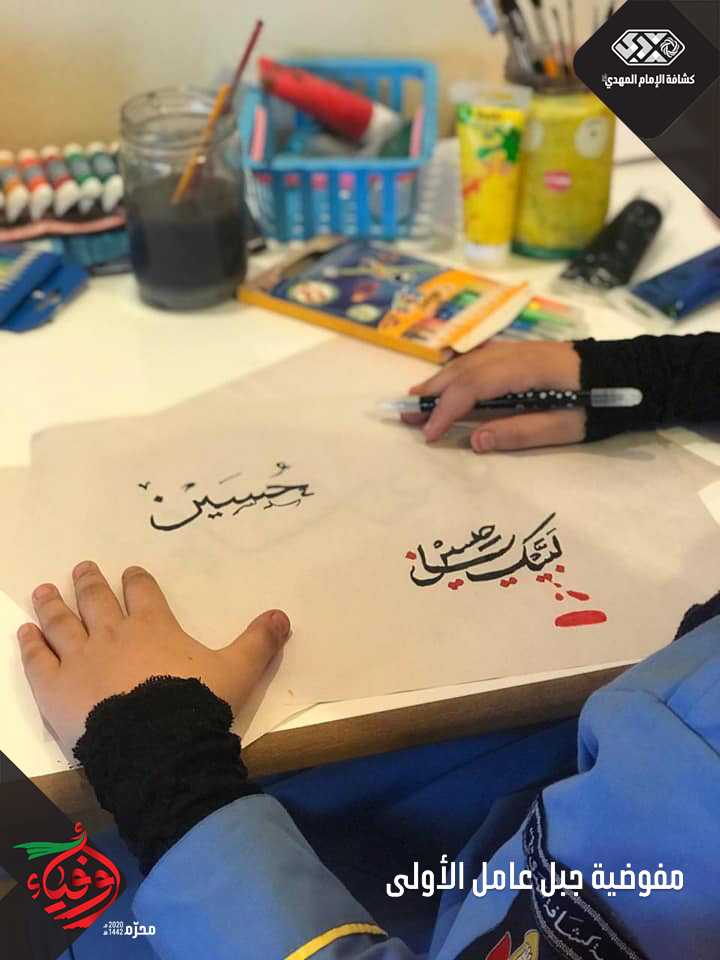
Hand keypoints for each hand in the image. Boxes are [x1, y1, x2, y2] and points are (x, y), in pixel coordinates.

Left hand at [17, 562, 290, 751]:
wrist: (156, 744)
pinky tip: (25, 631)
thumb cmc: (195, 704)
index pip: (144, 593)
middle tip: (82, 567)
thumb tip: (283, 615)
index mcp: (154, 628)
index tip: (129, 571)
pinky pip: (38, 659)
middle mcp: (113, 635)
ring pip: (62, 623)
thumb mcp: (237, 671)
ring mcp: (81, 659)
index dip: (137, 580)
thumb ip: (258, 642)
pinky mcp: (56, 687)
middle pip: (97, 601)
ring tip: (44, 589)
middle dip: (90, 582)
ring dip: (53, 604)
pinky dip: (31, 644)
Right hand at [407, 341, 584, 451]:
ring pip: (470, 362)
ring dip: (441, 380)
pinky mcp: (523, 352)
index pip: (473, 388)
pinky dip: (459, 371)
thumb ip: (519, 433)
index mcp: (526, 371)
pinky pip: (480, 358)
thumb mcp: (565, 427)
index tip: (430, 435)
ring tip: (417, 397)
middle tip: (406, 414)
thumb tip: (475, 441)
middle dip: (433, 393)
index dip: (447, 411)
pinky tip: (449, 379)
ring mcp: (518, 350)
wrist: (629, 372)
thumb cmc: (599, 404)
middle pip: (464, 371)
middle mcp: (516, 354)